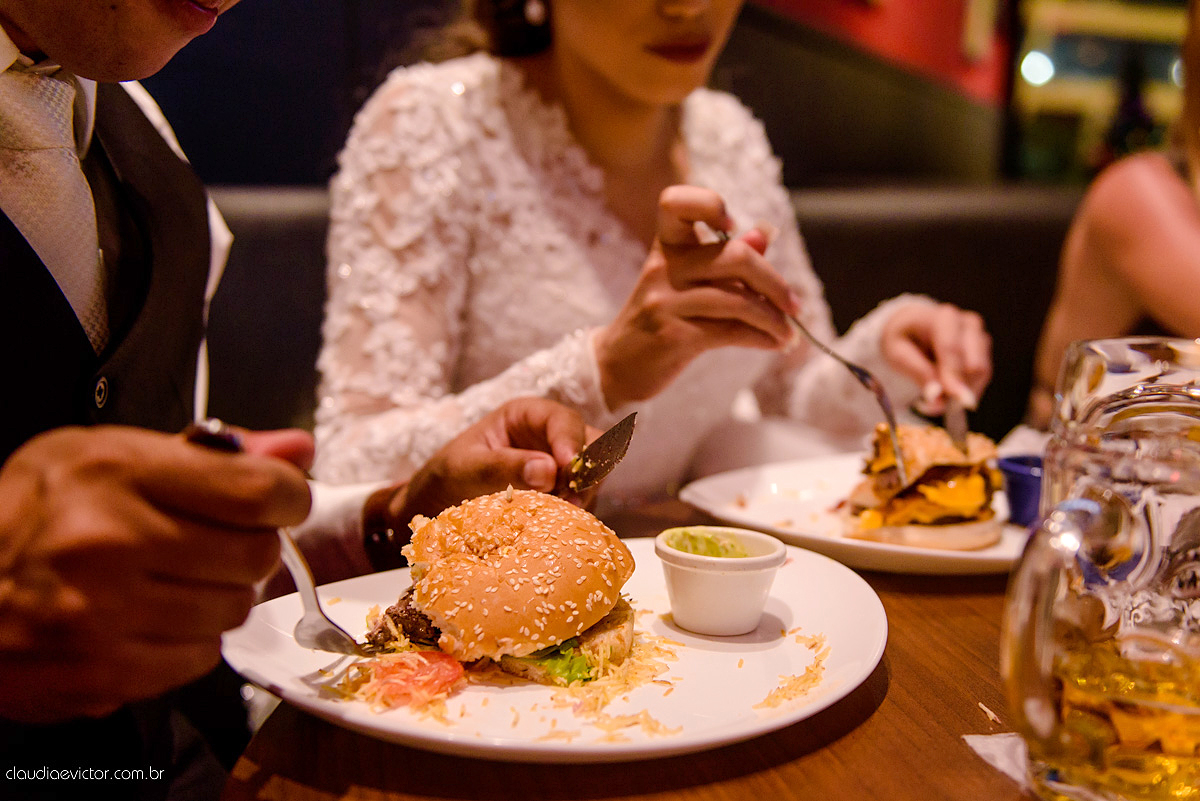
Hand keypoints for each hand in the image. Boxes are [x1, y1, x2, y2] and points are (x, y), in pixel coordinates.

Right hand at [0, 424, 311, 722]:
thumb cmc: (30, 514)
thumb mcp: (109, 454)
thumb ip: (214, 454)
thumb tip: (297, 451)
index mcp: (115, 474)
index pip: (259, 492)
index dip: (286, 496)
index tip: (276, 500)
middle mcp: (109, 544)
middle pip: (256, 555)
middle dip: (249, 546)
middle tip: (212, 540)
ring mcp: (104, 617)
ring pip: (234, 610)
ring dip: (219, 594)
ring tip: (171, 578)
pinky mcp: (103, 674)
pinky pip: (200, 658)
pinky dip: (189, 639)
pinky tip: (149, 616)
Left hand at [387, 398, 598, 524]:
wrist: (440, 503)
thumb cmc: (449, 475)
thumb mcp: (467, 468)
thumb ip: (503, 467)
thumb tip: (548, 472)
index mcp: (526, 415)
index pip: (562, 420)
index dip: (571, 441)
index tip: (569, 467)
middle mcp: (549, 435)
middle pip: (590, 443)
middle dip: (586, 469)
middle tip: (571, 497)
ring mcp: (560, 463)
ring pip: (593, 471)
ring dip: (584, 492)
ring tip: (563, 513)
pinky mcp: (562, 491)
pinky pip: (582, 496)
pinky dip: (576, 509)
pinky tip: (559, 522)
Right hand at [594, 185, 798, 408]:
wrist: (617, 365)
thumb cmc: (660, 319)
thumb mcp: (686, 282)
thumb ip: (725, 258)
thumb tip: (765, 233)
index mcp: (666, 247)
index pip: (675, 202)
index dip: (707, 203)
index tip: (732, 226)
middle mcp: (663, 268)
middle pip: (734, 256)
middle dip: (774, 283)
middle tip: (794, 305)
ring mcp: (665, 302)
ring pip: (738, 300)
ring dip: (774, 319)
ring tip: (788, 334)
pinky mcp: (674, 336)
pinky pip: (731, 331)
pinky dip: (761, 337)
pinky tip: (773, 344)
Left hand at [880, 301, 992, 413]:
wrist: (914, 325)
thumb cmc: (904, 338)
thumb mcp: (898, 354)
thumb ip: (919, 374)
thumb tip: (937, 399)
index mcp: (943, 318)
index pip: (952, 350)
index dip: (954, 378)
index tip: (957, 402)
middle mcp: (967, 324)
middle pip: (974, 363)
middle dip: (959, 389)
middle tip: (937, 407)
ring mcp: (979, 336)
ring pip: (981, 373)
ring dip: (961, 392)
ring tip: (936, 400)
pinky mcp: (984, 350)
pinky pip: (981, 377)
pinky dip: (965, 390)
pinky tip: (947, 393)